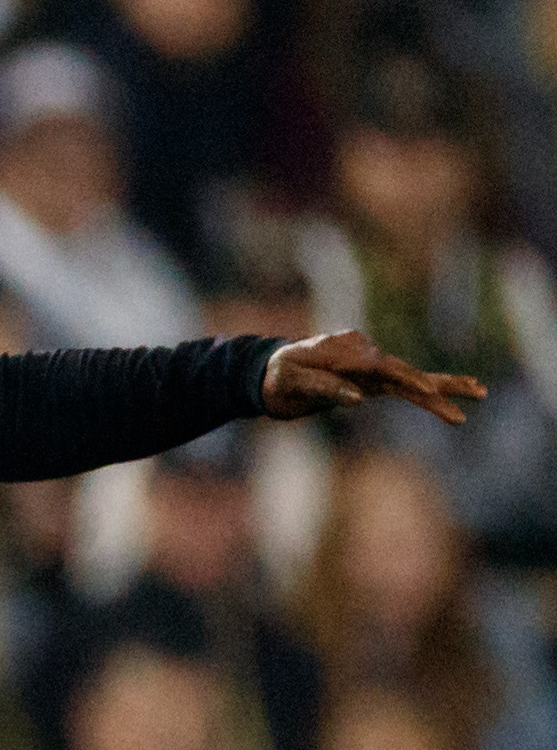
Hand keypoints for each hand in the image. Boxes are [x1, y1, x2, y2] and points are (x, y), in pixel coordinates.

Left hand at [261, 330, 484, 427]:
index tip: (425, 391)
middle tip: (473, 391)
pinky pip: (401, 387)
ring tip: (479, 392)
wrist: (269, 374)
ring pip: (410, 378)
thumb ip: (322, 388)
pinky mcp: (369, 381)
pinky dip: (424, 392)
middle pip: (406, 370)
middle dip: (438, 384)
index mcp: (347, 351)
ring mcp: (369, 367)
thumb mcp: (291, 382)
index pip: (382, 365)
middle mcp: (364, 354)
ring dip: (443, 388)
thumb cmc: (278, 377)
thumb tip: (357, 398)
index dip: (406, 378)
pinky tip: (446, 396)